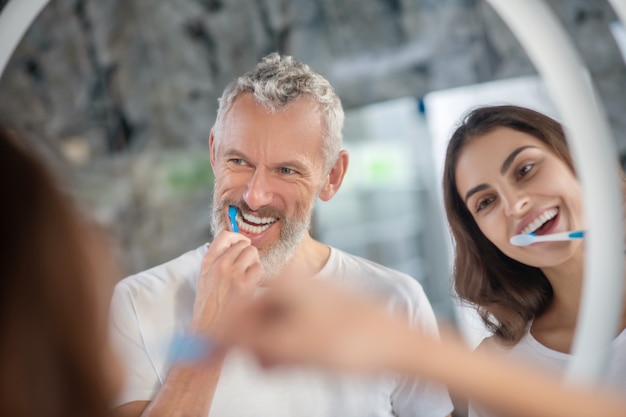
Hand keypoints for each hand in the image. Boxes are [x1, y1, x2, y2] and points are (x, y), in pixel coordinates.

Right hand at [189, 231, 263, 337]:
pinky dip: (259, 276)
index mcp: (208, 262)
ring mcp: (232, 273)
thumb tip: (234, 249)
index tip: (242, 244)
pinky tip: (253, 286)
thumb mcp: (205, 279)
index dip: (237, 237)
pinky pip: (259, 268)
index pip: (224, 236)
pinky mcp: (244, 284)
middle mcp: (220, 264)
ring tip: (250, 277)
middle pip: (243, 244)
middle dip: (248, 254)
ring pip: (253, 253)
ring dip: (255, 263)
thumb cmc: (209, 307)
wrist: (209, 328)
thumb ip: (217, 263)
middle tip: (247, 268)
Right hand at [224, 277, 434, 373]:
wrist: (397, 344)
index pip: (234, 310)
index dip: (220, 339)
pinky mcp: (318, 315)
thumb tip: (208, 338)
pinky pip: (291, 334)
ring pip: (272, 331)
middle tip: (277, 364)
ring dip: (276, 352)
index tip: (207, 362)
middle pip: (253, 321)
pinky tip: (309, 358)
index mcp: (281, 284)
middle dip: (258, 347)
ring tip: (300, 362)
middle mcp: (291, 287)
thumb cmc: (347, 340)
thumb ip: (244, 340)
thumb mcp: (290, 344)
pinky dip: (292, 350)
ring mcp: (306, 300)